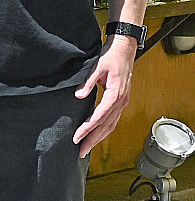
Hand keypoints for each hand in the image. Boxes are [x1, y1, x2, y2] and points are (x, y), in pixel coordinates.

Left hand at [73, 38, 136, 156]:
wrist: (125, 49)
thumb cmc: (111, 56)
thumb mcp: (97, 66)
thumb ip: (88, 82)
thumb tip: (78, 95)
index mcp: (115, 94)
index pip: (99, 117)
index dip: (87, 129)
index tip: (76, 137)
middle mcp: (121, 101)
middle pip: (106, 126)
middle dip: (93, 140)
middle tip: (80, 152)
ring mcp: (122, 102)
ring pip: (111, 125)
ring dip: (99, 138)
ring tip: (87, 148)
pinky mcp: (121, 100)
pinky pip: (113, 119)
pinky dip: (105, 130)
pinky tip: (97, 135)